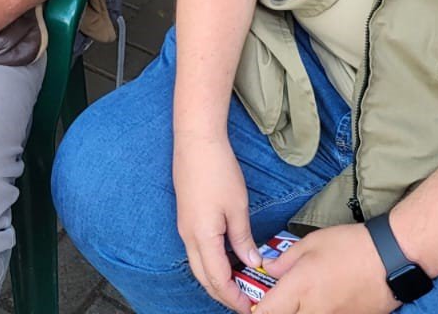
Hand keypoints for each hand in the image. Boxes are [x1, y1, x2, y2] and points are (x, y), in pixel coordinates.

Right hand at [174, 133, 259, 312]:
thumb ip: (243, 239)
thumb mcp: (237, 207)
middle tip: (246, 302)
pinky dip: (212, 263)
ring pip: (199, 265)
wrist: (196, 141)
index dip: (234, 298)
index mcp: (202, 237)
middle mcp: (188, 236)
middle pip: (204, 278)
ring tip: (240, 285)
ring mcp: (185, 227)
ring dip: (217, 279)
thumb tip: (252, 262)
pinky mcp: (186, 217)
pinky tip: (228, 260)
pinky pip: (197, 250)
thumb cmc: (217, 170)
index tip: (251, 308)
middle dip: (224, 294)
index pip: (218, 280)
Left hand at [259, 223, 398, 313]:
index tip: (253, 307)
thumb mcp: (311, 243)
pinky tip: (321, 303)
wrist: (391, 259)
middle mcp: (313, 311)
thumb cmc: (350, 246)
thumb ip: (284, 260)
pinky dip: (316, 313)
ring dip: (297, 313)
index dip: (255, 312)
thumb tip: (268, 270)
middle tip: (278, 303)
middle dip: (278, 313)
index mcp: (299, 288)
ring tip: (301, 301)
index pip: (266, 313)